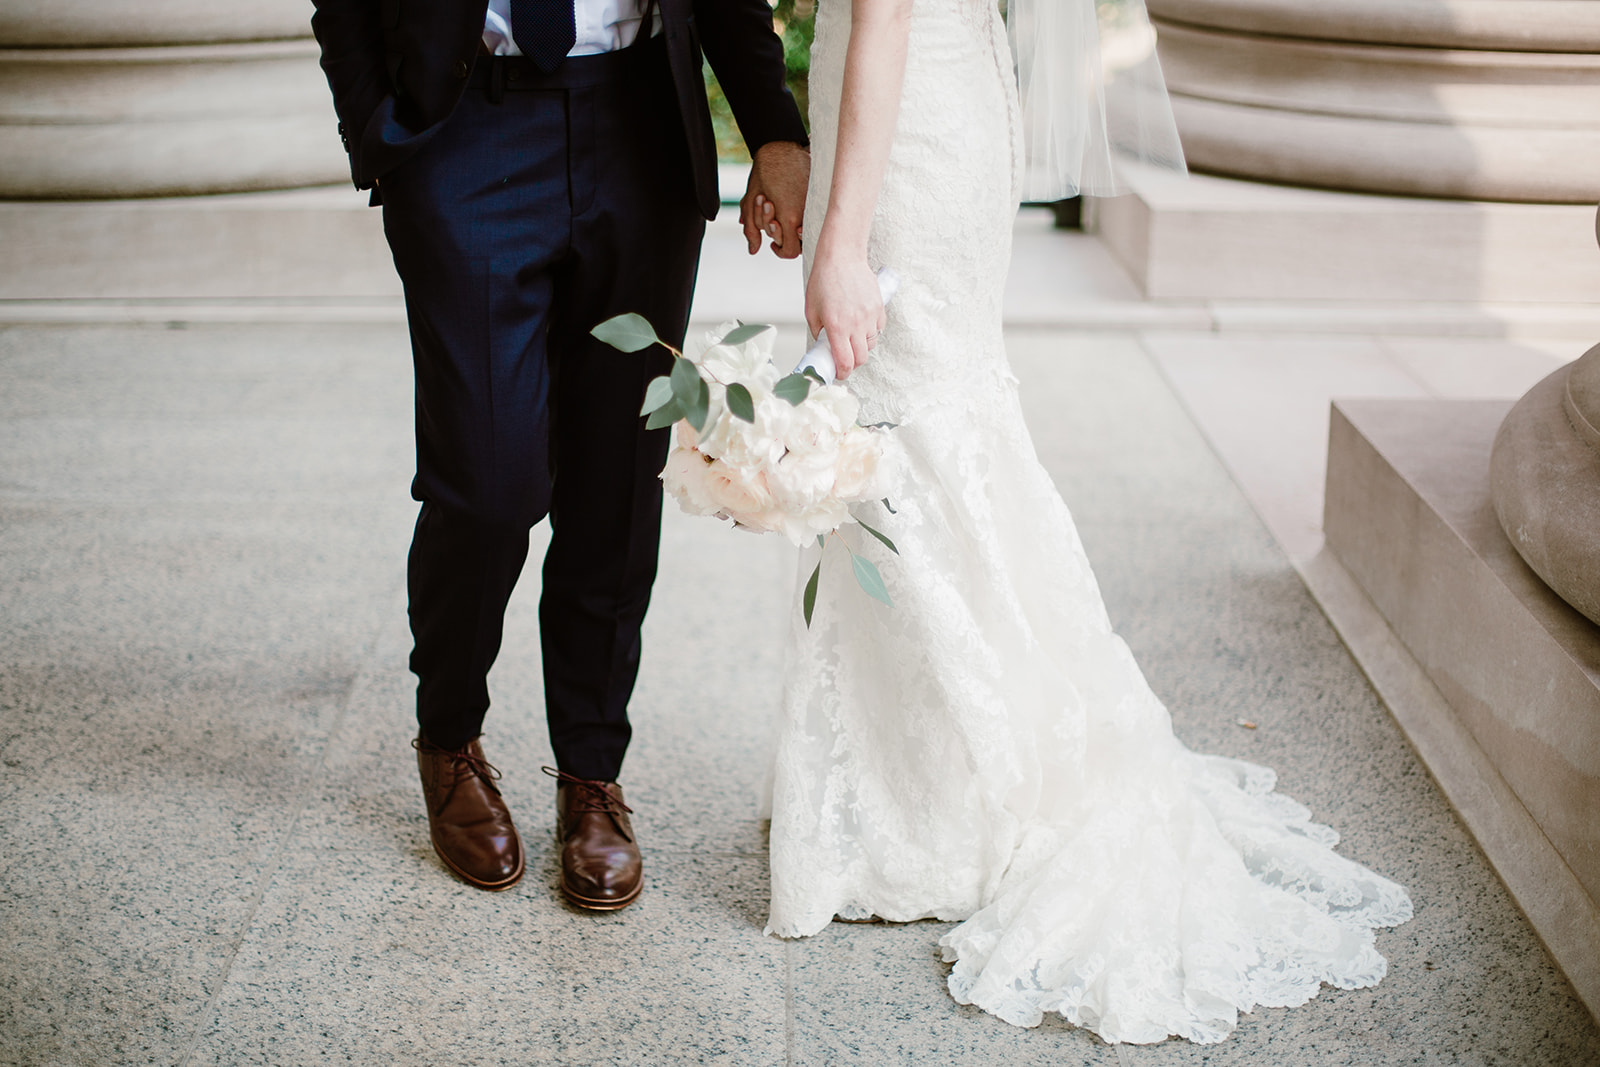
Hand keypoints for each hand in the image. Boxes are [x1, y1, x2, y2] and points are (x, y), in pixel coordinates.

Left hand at [740, 141, 809, 258]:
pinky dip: (799, 214)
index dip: (780, 251)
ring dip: (788, 223)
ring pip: (804, 229)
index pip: (791, 251)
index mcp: (790, 219)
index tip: (772, 244)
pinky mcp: (818, 196)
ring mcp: (814, 206)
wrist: (779, 148)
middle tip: (770, 218)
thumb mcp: (750, 203)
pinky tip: (786, 201)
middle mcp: (805, 214)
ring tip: (773, 203)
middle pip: (798, 243)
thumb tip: (753, 251)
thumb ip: (751, 229)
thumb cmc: (762, 175)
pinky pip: (812, 214)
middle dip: (780, 234)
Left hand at [805, 246, 883, 379]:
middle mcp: (856, 324)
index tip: (839, 373)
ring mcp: (870, 316)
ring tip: (852, 337)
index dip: (842, 373)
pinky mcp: (879, 308)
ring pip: (871, 344)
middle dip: (853, 363)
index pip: (845, 362)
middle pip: (861, 358)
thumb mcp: (811, 309)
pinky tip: (861, 324)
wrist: (842, 256)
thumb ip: (818, 331)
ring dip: (862, 347)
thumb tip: (824, 345)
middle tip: (845, 358)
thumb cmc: (824, 279)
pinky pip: (878, 329)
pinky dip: (871, 331)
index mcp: (836, 326)